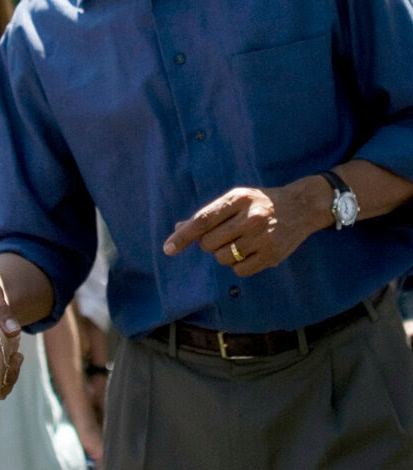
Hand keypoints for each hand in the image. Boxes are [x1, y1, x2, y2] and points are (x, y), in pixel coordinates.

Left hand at [162, 182, 324, 275]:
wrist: (301, 206)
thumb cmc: (259, 202)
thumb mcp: (235, 199)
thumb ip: (208, 214)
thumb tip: (179, 228)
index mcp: (237, 199)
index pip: (202, 220)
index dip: (183, 236)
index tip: (168, 249)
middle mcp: (250, 218)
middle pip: (209, 243)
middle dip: (209, 243)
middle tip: (224, 234)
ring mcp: (262, 238)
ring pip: (222, 258)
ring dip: (223, 254)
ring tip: (238, 242)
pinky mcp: (273, 255)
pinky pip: (240, 270)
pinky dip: (238, 264)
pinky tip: (249, 251)